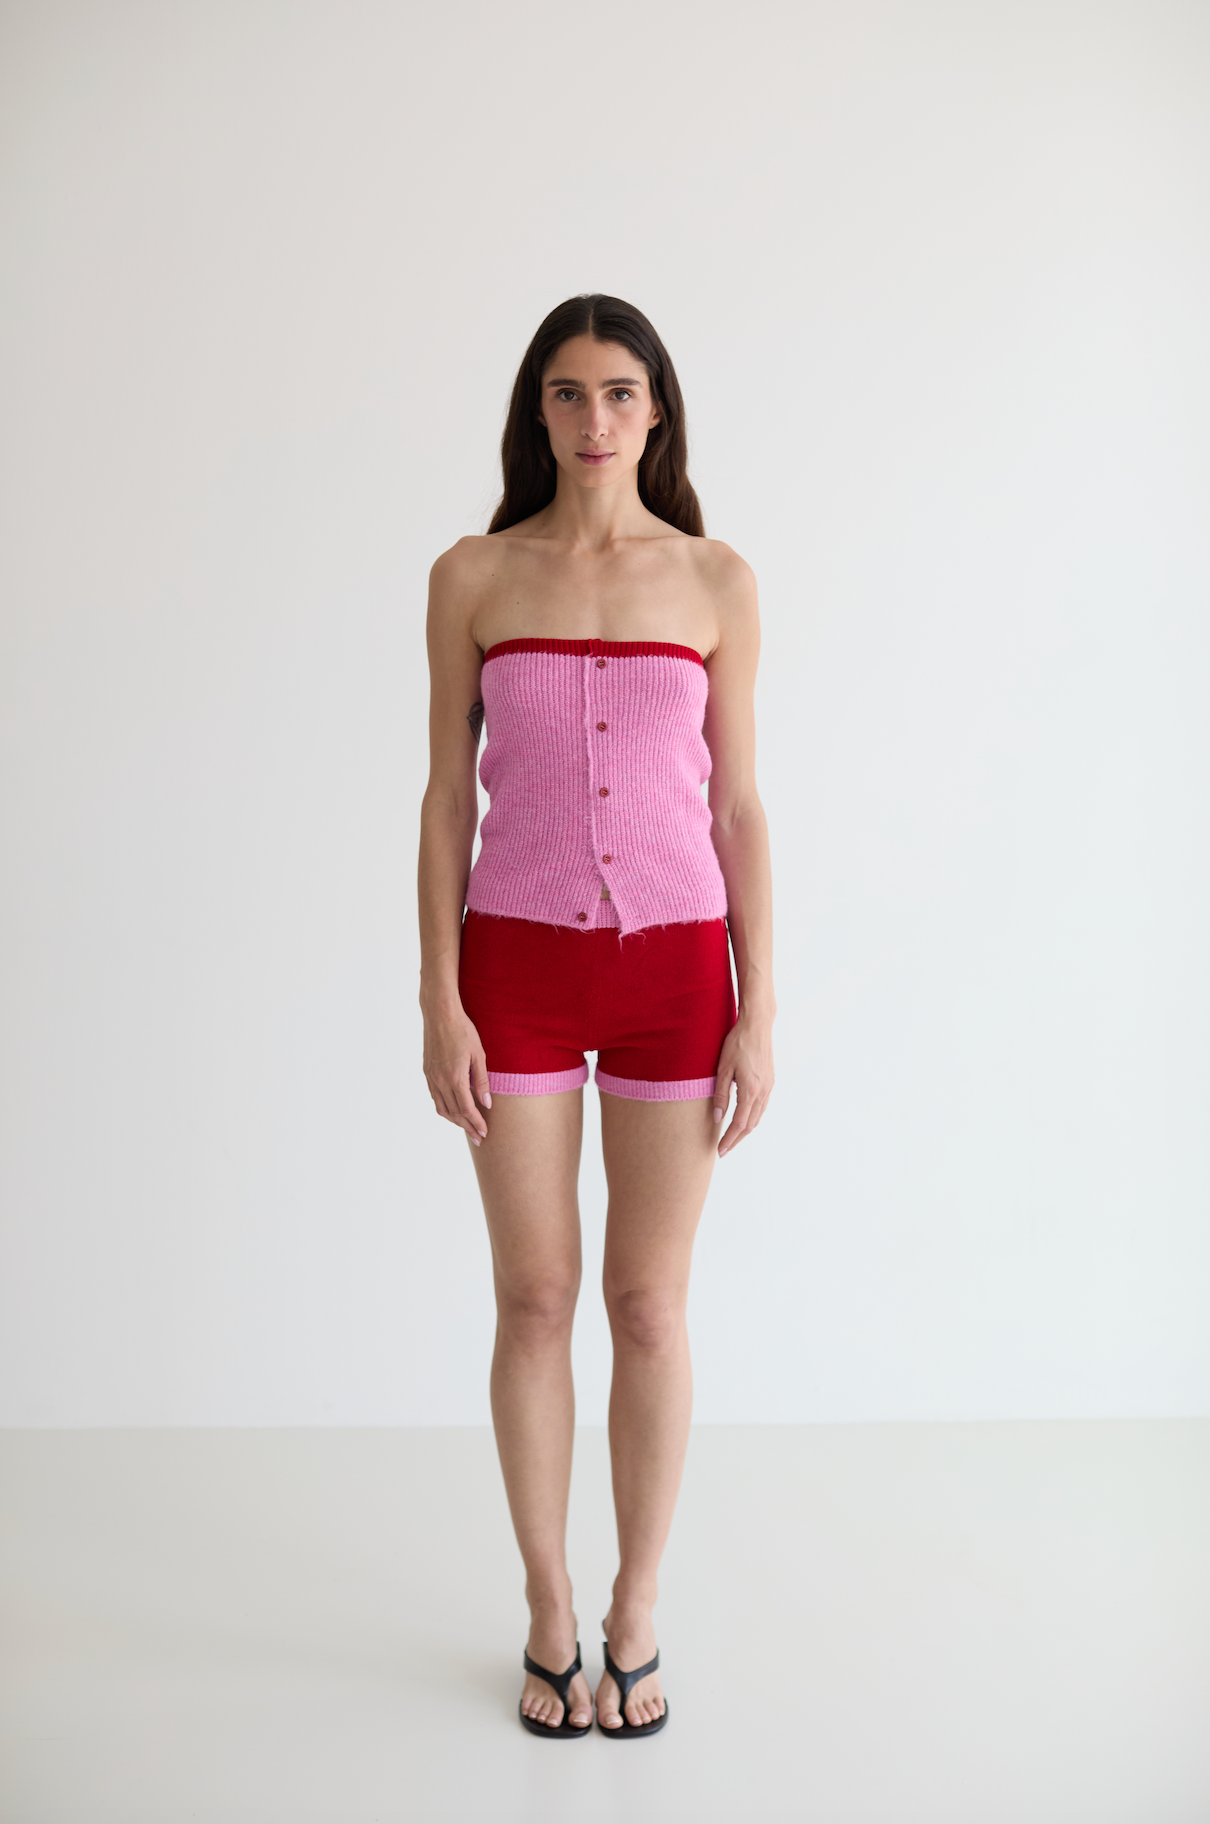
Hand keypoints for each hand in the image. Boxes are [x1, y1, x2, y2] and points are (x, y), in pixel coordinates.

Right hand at [422, 1001, 491, 1144]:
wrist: (439, 1014)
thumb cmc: (463, 1030)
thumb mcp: (479, 1054)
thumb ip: (482, 1081)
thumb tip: (487, 1104)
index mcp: (455, 1078)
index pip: (467, 1110)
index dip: (476, 1123)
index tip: (485, 1133)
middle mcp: (440, 1081)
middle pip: (454, 1113)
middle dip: (467, 1127)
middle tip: (478, 1138)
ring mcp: (431, 1077)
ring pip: (442, 1108)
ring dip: (454, 1121)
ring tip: (466, 1128)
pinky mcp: (427, 1072)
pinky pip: (435, 1097)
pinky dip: (444, 1108)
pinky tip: (452, 1110)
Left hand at [712, 1011, 773, 1156]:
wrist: (757, 1025)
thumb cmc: (737, 1043)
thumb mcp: (723, 1068)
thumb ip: (721, 1094)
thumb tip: (718, 1117)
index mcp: (751, 1091)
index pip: (739, 1124)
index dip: (729, 1140)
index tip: (720, 1151)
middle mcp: (763, 1092)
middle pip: (750, 1125)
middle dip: (736, 1140)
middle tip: (724, 1150)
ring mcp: (769, 1087)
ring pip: (758, 1117)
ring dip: (745, 1131)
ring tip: (732, 1139)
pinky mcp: (770, 1081)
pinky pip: (762, 1107)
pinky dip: (752, 1118)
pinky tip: (744, 1119)